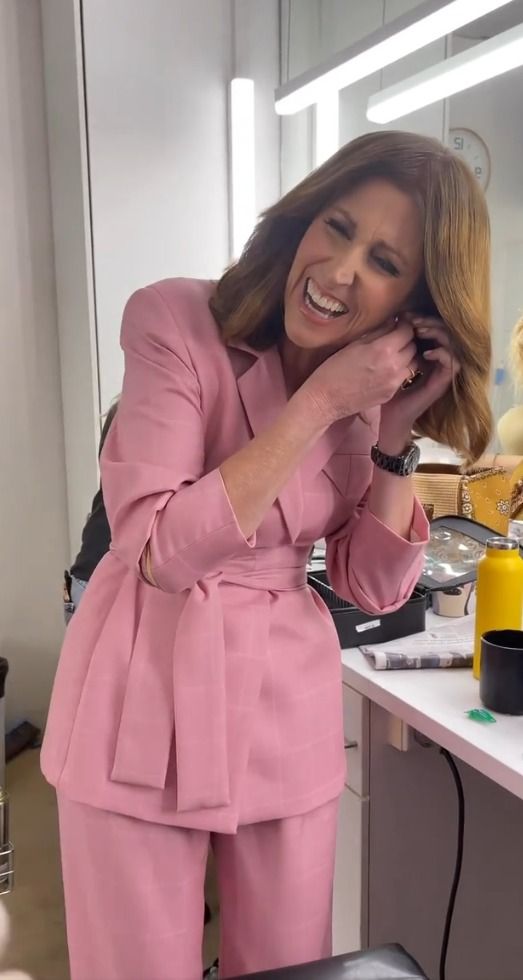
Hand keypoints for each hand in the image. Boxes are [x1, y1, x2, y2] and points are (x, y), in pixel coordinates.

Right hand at [300, 319, 416, 425]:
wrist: (325, 399)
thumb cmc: (333, 369)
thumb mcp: (354, 344)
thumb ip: (378, 332)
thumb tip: (393, 321)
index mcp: (383, 349)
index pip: (407, 331)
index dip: (404, 324)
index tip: (398, 322)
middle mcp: (394, 366)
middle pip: (413, 346)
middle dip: (406, 339)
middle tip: (395, 336)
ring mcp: (394, 382)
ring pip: (414, 363)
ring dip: (407, 355)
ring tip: (394, 353)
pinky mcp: (391, 393)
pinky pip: (404, 377)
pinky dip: (401, 369)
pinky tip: (387, 367)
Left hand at [379, 313, 459, 452]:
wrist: (389, 417)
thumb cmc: (383, 390)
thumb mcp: (386, 361)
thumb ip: (391, 343)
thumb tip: (394, 319)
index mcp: (423, 353)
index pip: (432, 329)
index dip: (423, 319)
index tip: (407, 315)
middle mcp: (435, 361)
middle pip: (444, 332)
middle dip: (431, 323)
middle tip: (415, 321)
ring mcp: (440, 372)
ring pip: (452, 344)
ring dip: (439, 335)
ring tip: (422, 332)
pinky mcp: (442, 383)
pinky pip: (453, 363)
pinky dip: (443, 354)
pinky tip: (428, 352)